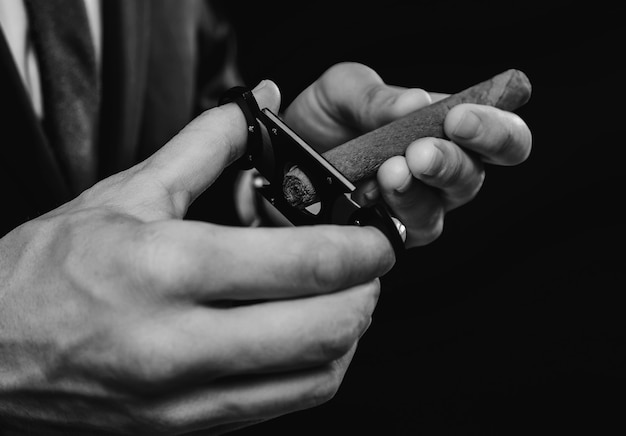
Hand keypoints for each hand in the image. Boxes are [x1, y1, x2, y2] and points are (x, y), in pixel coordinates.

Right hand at [0, 81, 394, 434]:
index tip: (379, 240)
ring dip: (349, 334)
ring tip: (342, 298)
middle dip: (367, 293)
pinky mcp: (187, 425)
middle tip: (368, 266)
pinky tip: (308, 337)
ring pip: (315, 376)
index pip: (302, 264)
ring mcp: (185, 395)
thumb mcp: (124, 194)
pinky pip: (283, 403)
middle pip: (324, 328)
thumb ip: (202, 148)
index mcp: (167, 269)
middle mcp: (180, 342)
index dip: (362, 250)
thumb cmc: (46, 273)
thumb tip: (257, 105)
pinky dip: (317, 369)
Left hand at [283, 62, 531, 246]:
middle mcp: (438, 174)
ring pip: (437, 211)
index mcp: (444, 131)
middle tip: (421, 151)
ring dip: (416, 192)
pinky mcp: (384, 237)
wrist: (278, 159)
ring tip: (389, 171)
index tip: (461, 118)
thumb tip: (416, 103)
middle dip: (452, 163)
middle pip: (476, 177)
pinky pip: (398, 235)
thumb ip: (376, 96)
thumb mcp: (341, 92)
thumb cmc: (321, 122)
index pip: (500, 135)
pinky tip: (366, 197)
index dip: (496, 130)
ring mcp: (412, 209)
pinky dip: (384, 215)